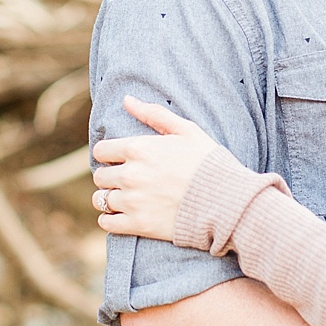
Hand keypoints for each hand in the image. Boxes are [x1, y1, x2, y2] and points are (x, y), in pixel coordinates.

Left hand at [91, 96, 219, 241]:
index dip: (109, 155)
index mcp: (138, 148)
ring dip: (111, 198)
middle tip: (126, 181)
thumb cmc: (208, 162)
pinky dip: (110, 220)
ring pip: (101, 199)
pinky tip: (124, 216)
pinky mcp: (137, 225)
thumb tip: (127, 100)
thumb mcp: (186, 130)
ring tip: (126, 199)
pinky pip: (107, 223)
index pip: (101, 151)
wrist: (226, 201)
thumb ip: (154, 114)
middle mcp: (130, 174)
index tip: (120, 160)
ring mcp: (132, 201)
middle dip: (110, 177)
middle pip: (99, 176)